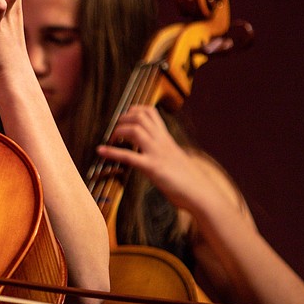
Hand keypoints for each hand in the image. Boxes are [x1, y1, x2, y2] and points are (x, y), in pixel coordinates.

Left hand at [96, 105, 221, 212]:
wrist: (202, 194)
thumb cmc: (190, 181)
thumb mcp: (176, 160)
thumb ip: (164, 153)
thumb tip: (156, 156)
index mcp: (167, 139)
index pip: (151, 113)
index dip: (134, 109)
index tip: (125, 114)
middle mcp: (162, 142)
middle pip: (140, 116)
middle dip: (123, 118)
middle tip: (115, 129)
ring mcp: (157, 154)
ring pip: (136, 130)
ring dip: (118, 131)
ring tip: (111, 138)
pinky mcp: (153, 168)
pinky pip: (129, 156)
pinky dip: (112, 152)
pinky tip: (101, 151)